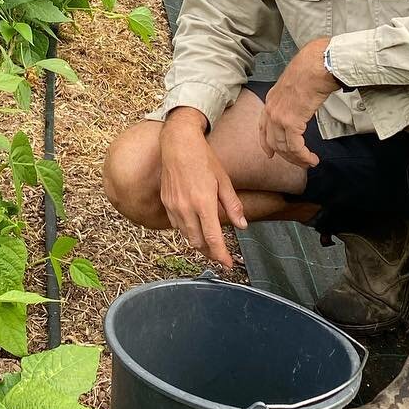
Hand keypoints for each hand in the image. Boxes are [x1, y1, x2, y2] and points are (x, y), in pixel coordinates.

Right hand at [159, 110, 246, 267]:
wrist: (177, 143)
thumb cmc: (203, 158)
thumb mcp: (223, 180)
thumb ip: (233, 205)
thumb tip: (242, 226)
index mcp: (203, 202)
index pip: (213, 238)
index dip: (221, 255)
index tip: (228, 264)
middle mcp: (186, 207)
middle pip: (198, 242)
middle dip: (210, 253)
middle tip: (221, 257)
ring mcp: (173, 206)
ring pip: (186, 236)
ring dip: (198, 244)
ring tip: (210, 246)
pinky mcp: (165, 202)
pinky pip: (176, 225)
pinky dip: (187, 231)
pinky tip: (195, 229)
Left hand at [258, 38, 337, 168]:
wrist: (316, 66)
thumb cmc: (310, 70)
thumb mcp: (294, 85)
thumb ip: (293, 98)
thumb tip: (301, 104)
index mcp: (271, 100)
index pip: (263, 127)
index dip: (266, 143)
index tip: (270, 153)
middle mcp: (271, 110)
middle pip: (273, 142)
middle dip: (286, 155)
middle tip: (300, 161)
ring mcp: (279, 117)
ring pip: (284, 148)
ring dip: (297, 159)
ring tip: (309, 162)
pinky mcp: (291, 122)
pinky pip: (295, 147)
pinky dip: (303, 156)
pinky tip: (312, 159)